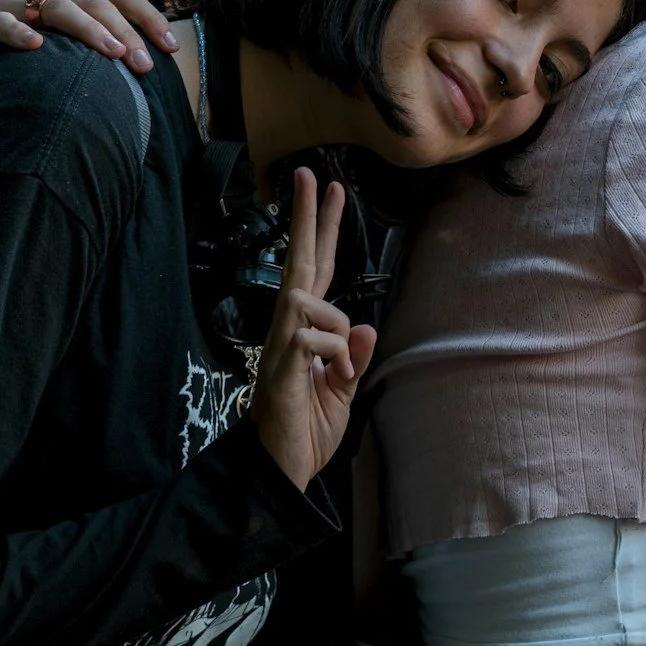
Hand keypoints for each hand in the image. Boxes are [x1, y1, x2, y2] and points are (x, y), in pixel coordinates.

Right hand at [0, 0, 178, 82]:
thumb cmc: (4, 55)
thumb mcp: (54, 53)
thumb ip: (88, 57)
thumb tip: (138, 80)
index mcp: (68, 1)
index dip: (147, 18)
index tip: (170, 49)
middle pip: (94, 2)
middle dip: (125, 32)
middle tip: (144, 64)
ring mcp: (10, 6)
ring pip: (56, 7)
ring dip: (87, 29)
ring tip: (111, 53)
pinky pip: (0, 23)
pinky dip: (18, 32)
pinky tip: (36, 48)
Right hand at [247, 169, 374, 488]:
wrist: (282, 471)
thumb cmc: (306, 433)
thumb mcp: (343, 393)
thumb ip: (354, 358)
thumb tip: (366, 324)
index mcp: (307, 333)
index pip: (318, 272)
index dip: (325, 232)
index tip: (333, 190)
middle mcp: (289, 331)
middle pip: (300, 263)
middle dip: (307, 218)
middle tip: (310, 173)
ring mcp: (280, 346)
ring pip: (310, 300)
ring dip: (335, 328)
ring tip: (340, 369)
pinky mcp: (279, 367)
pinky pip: (310, 337)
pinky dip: (332, 355)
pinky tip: (332, 377)